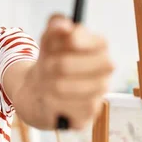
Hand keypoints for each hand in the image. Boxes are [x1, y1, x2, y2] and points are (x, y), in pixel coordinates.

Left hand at [32, 14, 113, 129]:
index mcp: (97, 50)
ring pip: (78, 88)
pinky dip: (54, 102)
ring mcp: (99, 95)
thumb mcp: (48, 40)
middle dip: (62, 64)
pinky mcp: (87, 117)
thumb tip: (62, 25)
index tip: (68, 38)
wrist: (37, 90)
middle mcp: (104, 73)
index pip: (101, 43)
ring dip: (54, 84)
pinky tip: (51, 98)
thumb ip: (55, 26)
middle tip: (46, 65)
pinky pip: (72, 108)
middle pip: (94, 65)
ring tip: (45, 82)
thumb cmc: (49, 59)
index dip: (85, 40)